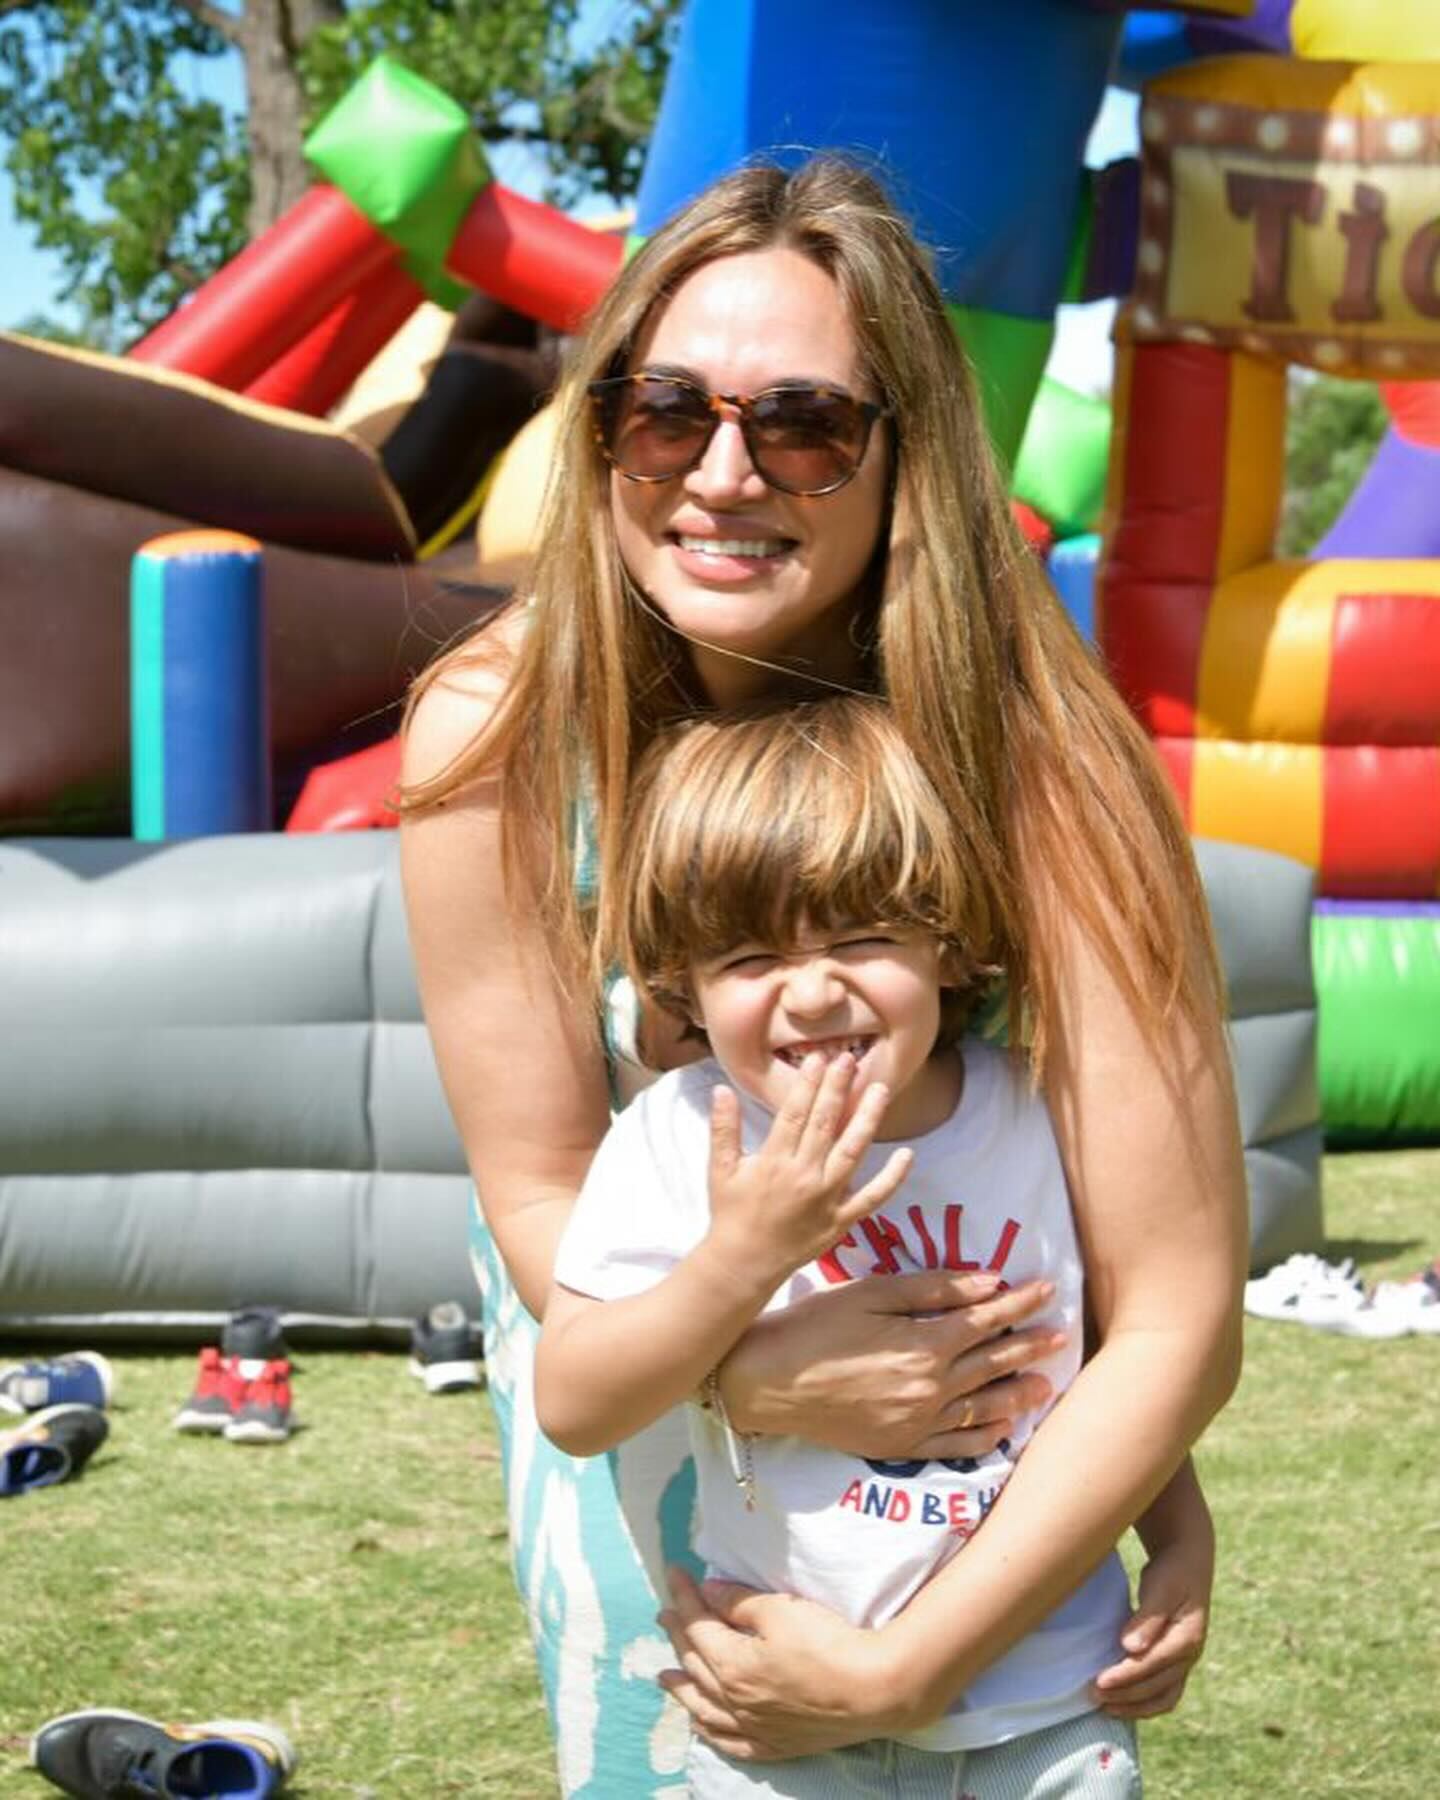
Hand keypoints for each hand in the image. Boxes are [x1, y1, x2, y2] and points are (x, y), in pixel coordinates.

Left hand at [657, 1567, 912, 1760]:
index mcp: (732, 1665)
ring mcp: (753, 1728)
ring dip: (682, 1689)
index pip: (699, 1625)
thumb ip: (739, 1602)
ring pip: (705, 1708)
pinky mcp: (774, 1745)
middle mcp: (734, 1700)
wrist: (872, 1691)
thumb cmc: (826, 1644)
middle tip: (666, 1615)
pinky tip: (700, 1724)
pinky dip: (709, 1732)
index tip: (674, 1573)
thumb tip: (708, 1591)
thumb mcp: (780, 1610)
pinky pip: (729, 1742)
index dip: (684, 1597)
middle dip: (679, 1636)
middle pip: (697, 1664)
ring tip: (665, 1676)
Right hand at [704, 1053, 912, 1292]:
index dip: (808, 1083)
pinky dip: (892, 1178)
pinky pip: (873, 1198)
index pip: (795, 1112)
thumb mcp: (720, 1169)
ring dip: (867, 1118)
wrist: (744, 1263)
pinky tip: (907, 1154)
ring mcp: (826, 1199)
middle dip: (839, 1088)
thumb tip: (722, 1089)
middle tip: (850, 1059)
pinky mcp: (842, 1220)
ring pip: (852, 1151)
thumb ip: (723, 1128)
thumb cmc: (731, 1213)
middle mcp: (804, 1176)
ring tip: (880, 1089)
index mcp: (774, 1161)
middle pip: (826, 1124)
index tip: (819, 1058)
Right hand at [720, 1268, 1060, 1459]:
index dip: (1020, 1302)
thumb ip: (931, 1289)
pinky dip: (985, 1437)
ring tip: (1047, 1383)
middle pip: (993, 1362)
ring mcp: (917, 1422)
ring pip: (983, 1406)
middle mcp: (930, 1387)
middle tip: (1062, 1336)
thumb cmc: (813, 1326)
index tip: (1046, 1288)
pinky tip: (1004, 1429)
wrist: (766, 1383)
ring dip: (1019, 1392)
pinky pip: (956, 1445)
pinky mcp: (901, 1446)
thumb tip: (987, 1283)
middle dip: (1030, 1345)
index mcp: (924, 1343)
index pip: (986, 1319)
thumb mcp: (869, 1293)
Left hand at [1091, 1538, 1211, 1717]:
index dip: (1126, 1675)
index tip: (1099, 1681)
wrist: (1188, 1564)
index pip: (1153, 1664)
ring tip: (1105, 1707)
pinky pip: (1164, 1694)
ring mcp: (1186, 1662)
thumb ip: (1147, 1618)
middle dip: (1125, 1694)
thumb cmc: (1171, 1572)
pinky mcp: (1176, 1663)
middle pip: (1157, 1685)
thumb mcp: (1161, 1587)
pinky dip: (1144, 1704)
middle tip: (1093, 1694)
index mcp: (1187, 1637)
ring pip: (1163, 1697)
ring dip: (1134, 1706)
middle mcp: (1190, 1656)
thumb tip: (1131, 1648)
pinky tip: (1121, 1704)